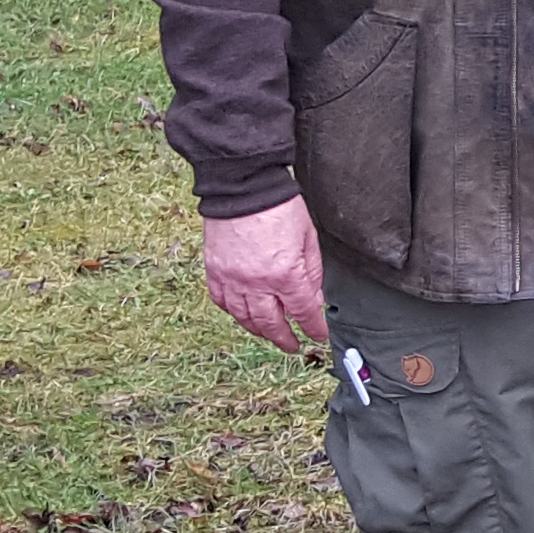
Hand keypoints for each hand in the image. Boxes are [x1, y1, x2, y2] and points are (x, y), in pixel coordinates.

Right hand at [203, 196, 326, 354]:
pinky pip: (222, 302)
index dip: (313, 328)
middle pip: (271, 323)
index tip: (318, 336)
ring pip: (245, 318)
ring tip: (270, 335)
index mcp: (285, 274)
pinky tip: (243, 315)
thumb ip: (312, 272)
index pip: (302, 312)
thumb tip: (314, 299)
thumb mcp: (308, 238)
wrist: (244, 187)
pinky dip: (234, 312)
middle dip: (284, 338)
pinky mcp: (215, 271)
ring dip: (259, 331)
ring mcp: (232, 279)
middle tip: (293, 345)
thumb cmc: (279, 206)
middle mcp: (257, 282)